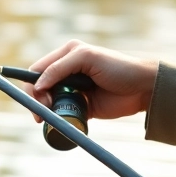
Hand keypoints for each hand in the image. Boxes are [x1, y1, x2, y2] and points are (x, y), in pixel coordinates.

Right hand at [28, 40, 158, 121]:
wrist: (143, 88)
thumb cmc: (118, 67)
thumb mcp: (86, 58)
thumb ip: (60, 68)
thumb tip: (38, 85)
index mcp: (67, 55)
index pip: (39, 69)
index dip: (32, 83)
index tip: (35, 98)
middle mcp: (67, 71)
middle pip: (41, 87)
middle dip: (38, 100)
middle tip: (43, 111)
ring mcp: (74, 90)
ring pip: (50, 102)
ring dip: (48, 111)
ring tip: (53, 116)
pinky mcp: (82, 107)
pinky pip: (64, 114)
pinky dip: (60, 118)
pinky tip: (63, 121)